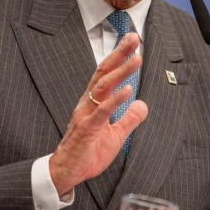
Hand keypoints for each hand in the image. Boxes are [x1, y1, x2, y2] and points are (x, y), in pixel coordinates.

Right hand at [49, 33, 147, 194]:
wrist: (67, 172)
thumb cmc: (88, 152)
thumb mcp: (116, 135)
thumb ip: (128, 119)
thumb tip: (142, 104)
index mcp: (93, 102)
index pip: (107, 74)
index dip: (119, 57)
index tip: (132, 42)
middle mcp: (88, 103)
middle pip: (104, 73)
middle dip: (119, 54)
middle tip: (134, 38)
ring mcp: (86, 114)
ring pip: (104, 87)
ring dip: (121, 72)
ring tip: (136, 59)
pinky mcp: (87, 129)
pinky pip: (102, 111)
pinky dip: (115, 99)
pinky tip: (128, 89)